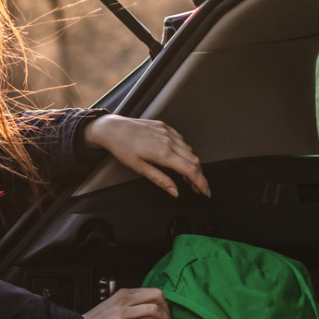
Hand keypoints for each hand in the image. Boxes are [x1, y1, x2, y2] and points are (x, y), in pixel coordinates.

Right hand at [79, 287, 176, 318]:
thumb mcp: (115, 309)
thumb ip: (132, 308)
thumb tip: (151, 315)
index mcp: (124, 293)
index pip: (153, 291)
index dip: (165, 304)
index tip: (167, 316)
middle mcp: (124, 299)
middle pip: (157, 296)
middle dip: (168, 311)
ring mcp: (122, 311)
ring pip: (154, 310)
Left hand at [85, 115, 210, 197]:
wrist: (113, 129)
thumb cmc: (122, 148)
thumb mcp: (139, 168)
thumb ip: (160, 180)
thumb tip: (175, 191)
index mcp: (163, 153)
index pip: (191, 170)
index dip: (201, 183)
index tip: (205, 192)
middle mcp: (169, 140)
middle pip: (194, 160)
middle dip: (199, 176)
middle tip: (196, 188)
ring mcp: (168, 132)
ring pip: (189, 150)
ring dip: (191, 164)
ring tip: (185, 176)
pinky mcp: (165, 126)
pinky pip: (181, 140)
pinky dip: (184, 151)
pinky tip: (177, 158)